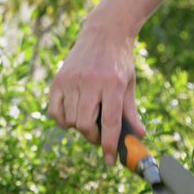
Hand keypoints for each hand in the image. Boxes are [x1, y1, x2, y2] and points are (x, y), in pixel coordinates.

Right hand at [48, 18, 146, 165]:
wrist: (104, 32)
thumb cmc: (120, 62)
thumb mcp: (129, 84)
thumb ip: (131, 112)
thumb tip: (139, 137)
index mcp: (113, 84)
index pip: (110, 123)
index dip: (109, 146)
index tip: (110, 161)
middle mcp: (90, 82)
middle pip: (85, 125)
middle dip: (93, 138)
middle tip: (100, 136)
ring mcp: (71, 80)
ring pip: (70, 121)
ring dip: (79, 129)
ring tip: (89, 120)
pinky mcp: (58, 79)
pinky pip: (55, 112)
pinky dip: (63, 120)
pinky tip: (73, 115)